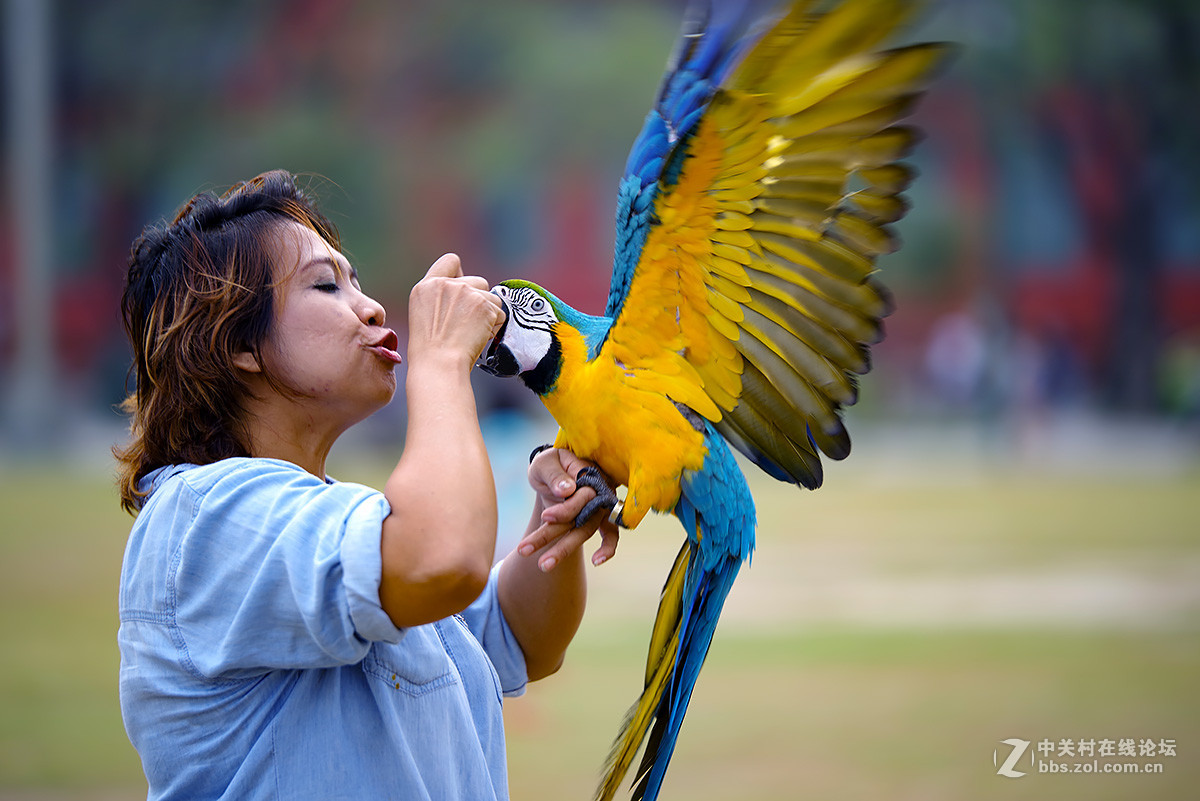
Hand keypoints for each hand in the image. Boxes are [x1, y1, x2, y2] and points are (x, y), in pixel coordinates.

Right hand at [406, 253, 504, 371]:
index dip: (461, 275)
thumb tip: (465, 293)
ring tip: (474, 332)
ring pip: (492, 297)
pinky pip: (500, 312)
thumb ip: (441, 299)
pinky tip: (480, 337)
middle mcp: (446, 284)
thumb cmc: (431, 351)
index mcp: (426, 286)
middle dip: (479, 300)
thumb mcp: (424, 315)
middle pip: (477, 281)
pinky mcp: (483, 304)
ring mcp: (466, 292)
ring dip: (488, 313)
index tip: (462, 291)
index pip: (451, 261)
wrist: (439, 365)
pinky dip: (495, 325)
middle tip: (469, 323)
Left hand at [518, 448, 619, 571]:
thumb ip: (555, 474)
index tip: (546, 517)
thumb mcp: (546, 463)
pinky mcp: (599, 518)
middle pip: (581, 518)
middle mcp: (598, 492)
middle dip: (553, 536)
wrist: (558, 468)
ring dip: (564, 550)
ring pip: (585, 530)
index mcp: (588, 474)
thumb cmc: (551, 463)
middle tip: (525, 550)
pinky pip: (611, 534)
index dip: (566, 510)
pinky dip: (608, 548)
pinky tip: (596, 562)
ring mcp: (601, 506)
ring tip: (542, 566)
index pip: (582, 497)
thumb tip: (568, 490)